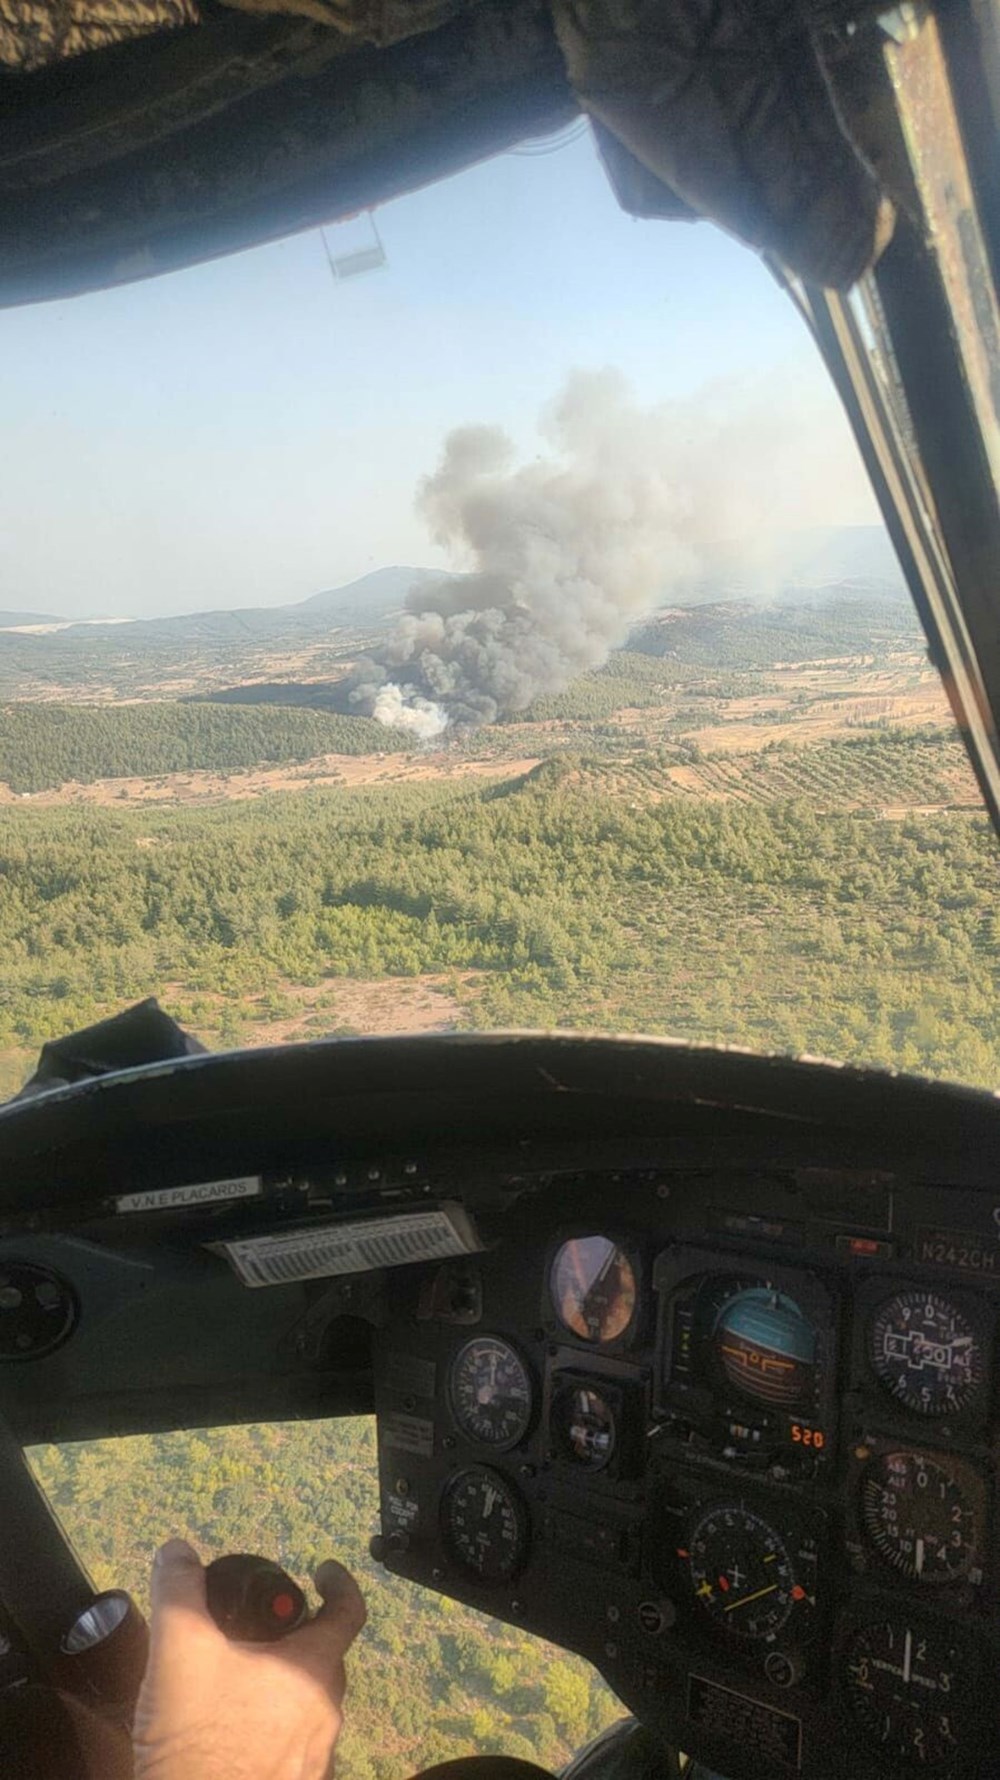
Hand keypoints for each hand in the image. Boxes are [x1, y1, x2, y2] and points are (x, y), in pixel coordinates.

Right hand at [133, 1539, 365, 1779]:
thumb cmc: (196, 1739)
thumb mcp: (178, 1651)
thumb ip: (179, 1591)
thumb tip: (176, 1550)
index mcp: (313, 1671)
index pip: (349, 1612)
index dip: (340, 1582)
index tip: (322, 1570)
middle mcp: (327, 1716)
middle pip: (327, 1659)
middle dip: (301, 1635)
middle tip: (263, 1629)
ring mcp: (316, 1761)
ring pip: (311, 1706)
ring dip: (286, 1686)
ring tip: (242, 1682)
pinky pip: (297, 1747)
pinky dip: (277, 1729)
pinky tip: (238, 1734)